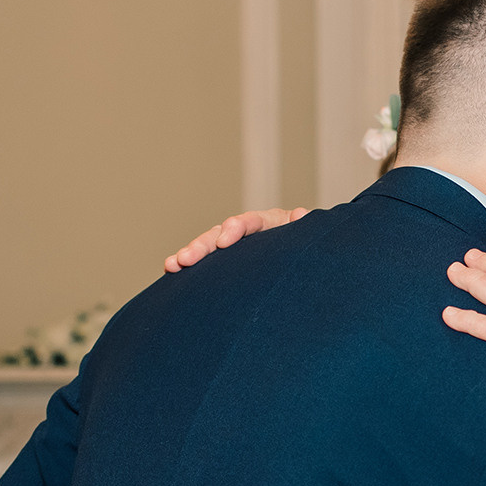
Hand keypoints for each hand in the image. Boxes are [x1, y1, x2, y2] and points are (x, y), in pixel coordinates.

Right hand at [163, 208, 308, 272]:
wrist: (312, 261)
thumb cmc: (315, 249)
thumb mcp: (313, 239)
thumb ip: (306, 229)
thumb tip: (301, 215)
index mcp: (273, 222)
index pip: (252, 221)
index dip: (237, 228)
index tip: (223, 242)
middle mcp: (250, 232)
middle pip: (222, 232)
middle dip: (203, 245)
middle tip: (186, 258)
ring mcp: (238, 247)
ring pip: (209, 245)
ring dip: (190, 254)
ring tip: (172, 265)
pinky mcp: (229, 262)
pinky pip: (207, 262)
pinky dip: (189, 266)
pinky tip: (170, 270)